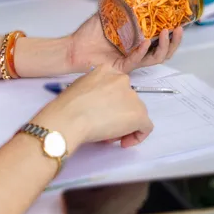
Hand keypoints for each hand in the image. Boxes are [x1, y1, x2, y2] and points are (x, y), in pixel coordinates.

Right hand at [32, 65, 153, 148]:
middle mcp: (123, 79)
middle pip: (127, 100)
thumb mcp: (80, 87)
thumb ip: (94, 90)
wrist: (70, 118)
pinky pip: (146, 127)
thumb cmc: (67, 106)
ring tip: (108, 136)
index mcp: (107, 70)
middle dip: (117, 114)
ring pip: (135, 113)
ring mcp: (132, 96)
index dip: (111, 103)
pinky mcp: (139, 114)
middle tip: (103, 127)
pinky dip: (137, 136)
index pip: (116, 87)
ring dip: (124, 125)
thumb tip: (97, 104)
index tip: (101, 113)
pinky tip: (125, 142)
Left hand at [67, 14, 183, 74]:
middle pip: (164, 51)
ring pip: (155, 58)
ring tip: (166, 33)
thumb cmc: (90, 33)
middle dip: (174, 41)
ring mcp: (131, 60)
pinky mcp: (121, 66)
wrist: (74, 46)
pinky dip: (142, 51)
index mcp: (138, 40)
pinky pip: (136, 61)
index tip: (180, 21)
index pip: (161, 39)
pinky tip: (146, 42)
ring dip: (163, 46)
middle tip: (179, 29)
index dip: (173, 33)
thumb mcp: (109, 12)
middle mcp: (138, 52)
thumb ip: (122, 1)